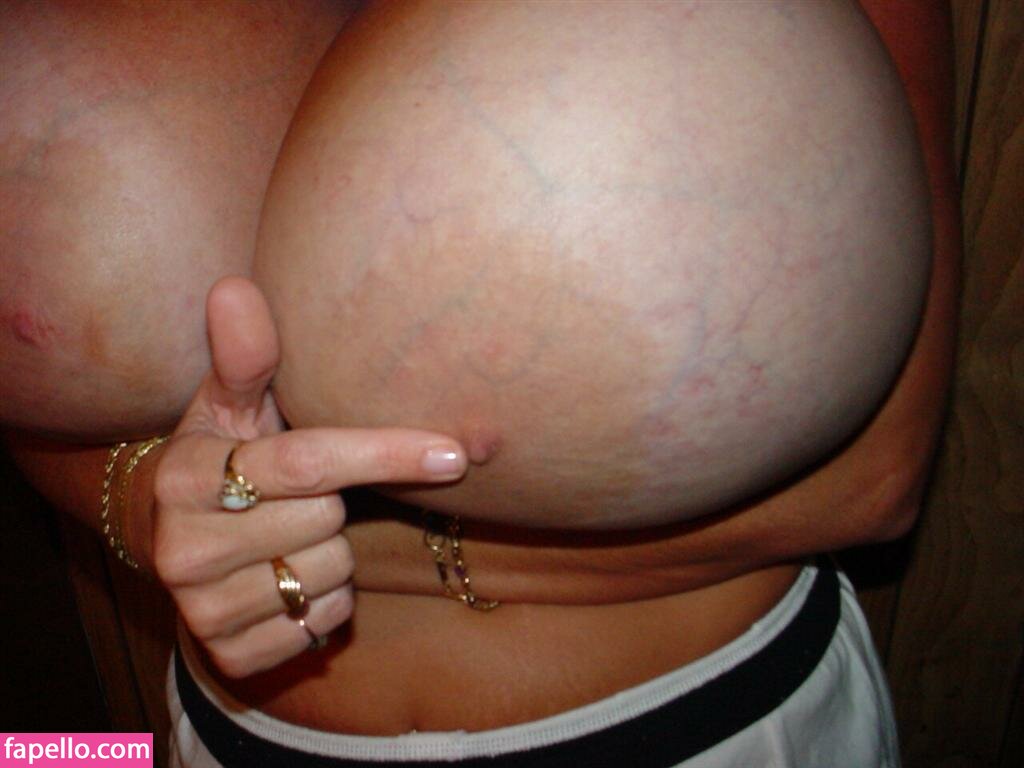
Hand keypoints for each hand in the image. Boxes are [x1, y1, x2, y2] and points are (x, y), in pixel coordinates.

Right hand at [150, 277, 466, 676]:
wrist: (177, 547)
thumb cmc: (222, 460)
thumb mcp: (228, 408)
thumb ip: (245, 357)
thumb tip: (235, 286)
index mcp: (187, 476)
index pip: (305, 462)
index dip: (384, 452)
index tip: (454, 454)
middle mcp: (184, 547)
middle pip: (327, 519)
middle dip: (337, 503)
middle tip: (305, 494)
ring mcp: (204, 609)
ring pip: (331, 575)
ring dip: (333, 553)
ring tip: (292, 533)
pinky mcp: (232, 654)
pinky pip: (324, 623)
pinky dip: (327, 600)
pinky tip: (292, 578)